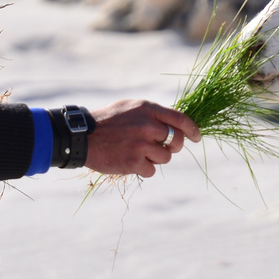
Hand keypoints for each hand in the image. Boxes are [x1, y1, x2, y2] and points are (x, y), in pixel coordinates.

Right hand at [85, 99, 200, 177]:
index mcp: (148, 109)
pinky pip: (151, 170)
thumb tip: (175, 125)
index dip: (193, 130)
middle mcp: (147, 125)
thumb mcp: (131, 108)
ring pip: (166, 157)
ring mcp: (141, 144)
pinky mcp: (134, 162)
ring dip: (155, 158)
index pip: (181, 119)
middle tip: (162, 147)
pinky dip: (143, 169)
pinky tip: (130, 161)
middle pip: (177, 141)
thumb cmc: (108, 121)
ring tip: (138, 152)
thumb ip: (152, 114)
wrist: (82, 136)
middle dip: (173, 146)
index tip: (196, 137)